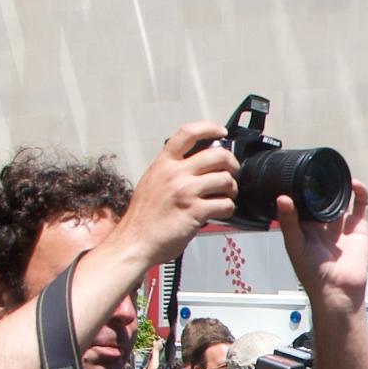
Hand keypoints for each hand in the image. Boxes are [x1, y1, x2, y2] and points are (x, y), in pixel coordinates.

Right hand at [113, 123, 238, 265]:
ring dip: (232, 188)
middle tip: (232, 172)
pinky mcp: (195, 211)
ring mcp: (186, 191)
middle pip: (217, 155)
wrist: (135, 240)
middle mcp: (175, 173)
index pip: (188, 133)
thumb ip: (171, 170)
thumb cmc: (144, 216)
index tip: (220, 132)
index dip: (209, 128)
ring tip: (226, 195)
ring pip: (225, 179)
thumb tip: (195, 163)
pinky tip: (221, 211)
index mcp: (163, 163)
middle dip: (232, 163)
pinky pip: (225, 204)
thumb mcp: (152, 181)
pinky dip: (228, 208)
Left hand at [278, 179, 367, 316]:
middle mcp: (323, 225)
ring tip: (335, 173)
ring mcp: (342, 226)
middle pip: (322, 199)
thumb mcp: (295, 245)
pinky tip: (354, 183)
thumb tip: (282, 198)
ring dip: (340, 187)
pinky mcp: (358, 229)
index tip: (298, 173)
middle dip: (321, 186)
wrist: (337, 290)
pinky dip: (360, 194)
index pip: (302, 203)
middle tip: (318, 170)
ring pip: (342, 201)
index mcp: (305, 228)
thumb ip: (288, 222)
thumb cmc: (312, 273)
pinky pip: (361, 208)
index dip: (300, 189)